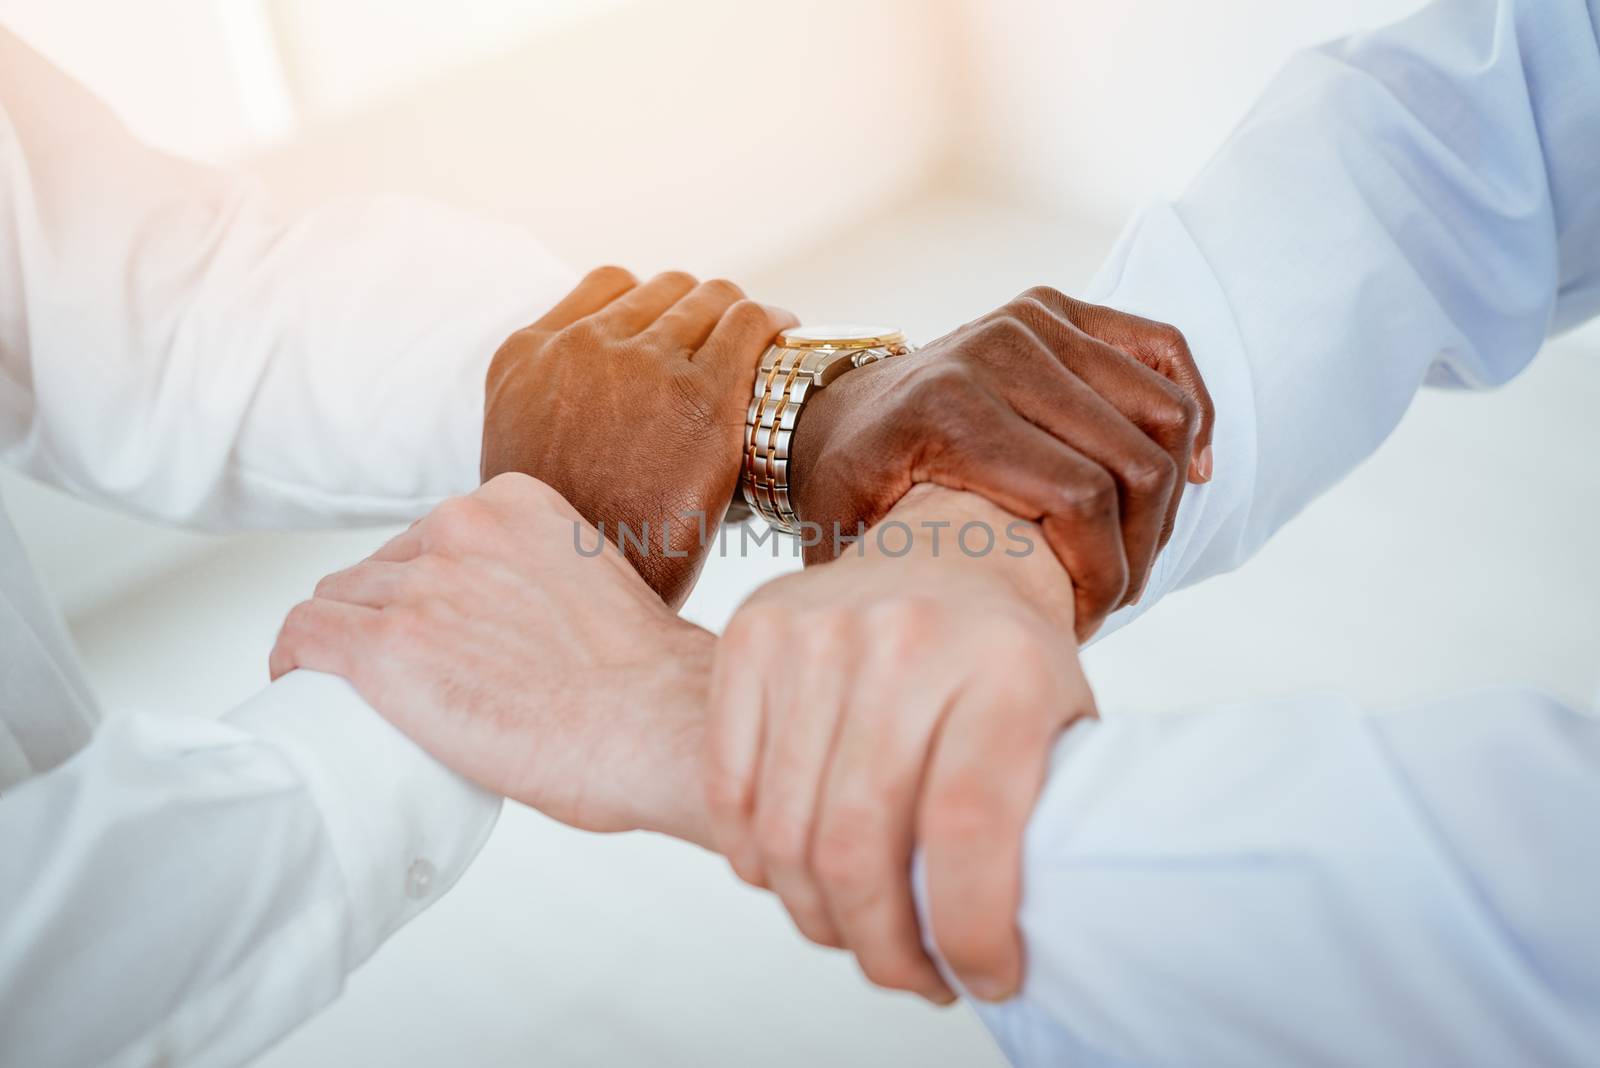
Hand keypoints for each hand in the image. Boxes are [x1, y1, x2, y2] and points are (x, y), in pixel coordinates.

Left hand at [269, 473, 715, 845]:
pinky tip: (302, 687)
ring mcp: (420, 586)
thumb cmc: (646, 682)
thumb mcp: (596, 584)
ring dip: (347, 643)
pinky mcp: (384, 648)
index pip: (429, 536)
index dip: (423, 588)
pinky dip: (294, 660)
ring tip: (367, 694)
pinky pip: (302, 636)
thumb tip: (516, 627)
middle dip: (387, 617)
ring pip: (338, 602)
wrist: (654, 724)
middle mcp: (460, 529)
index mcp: (514, 503)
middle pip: (379, 568)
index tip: (436, 629)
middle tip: (414, 675)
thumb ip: (545, 580)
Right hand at [481, 266, 794, 607]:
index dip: (653, 306)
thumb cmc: (565, 546)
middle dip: (700, 313)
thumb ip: (554, 412)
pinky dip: (773, 326)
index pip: (610, 284)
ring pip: (712, 296)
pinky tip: (784, 342)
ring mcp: (643, 365)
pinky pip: (751, 324)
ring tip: (760, 344)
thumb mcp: (524, 460)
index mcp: (527, 356)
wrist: (582, 593)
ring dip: (738, 318)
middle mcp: (581, 347)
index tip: (678, 333)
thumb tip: (602, 411)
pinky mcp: (703, 396)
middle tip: (726, 347)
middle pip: (666, 288)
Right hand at [705, 486, 1092, 1003]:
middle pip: (858, 843)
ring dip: (816, 916)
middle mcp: (906, 639)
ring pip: (787, 832)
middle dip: (880, 946)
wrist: (952, 550)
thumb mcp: (1061, 729)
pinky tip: (794, 881)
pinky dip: (754, 860)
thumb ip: (1040, 825)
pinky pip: (730, 789)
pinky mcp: (752, 632)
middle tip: (908, 976)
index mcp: (1004, 668)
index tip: (982, 977)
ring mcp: (817, 630)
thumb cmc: (1006, 663)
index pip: (968, 829)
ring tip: (855, 935)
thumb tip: (999, 947)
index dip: (966, 930)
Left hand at [790, 286, 1213, 640]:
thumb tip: (961, 647)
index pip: (1080, 500)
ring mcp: (1031, 322)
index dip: (1105, 575)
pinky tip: (1191, 470)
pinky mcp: (1058, 308)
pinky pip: (1164, 350)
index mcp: (949, 411)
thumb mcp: (849, 542)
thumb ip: (898, 587)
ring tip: (1136, 549)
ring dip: (1167, 497)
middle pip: (1131, 462)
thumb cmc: (848, 489)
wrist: (832, 411)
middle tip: (1114, 597)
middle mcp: (996, 352)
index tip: (1088, 620)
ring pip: (1161, 414)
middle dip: (1139, 549)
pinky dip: (1191, 411)